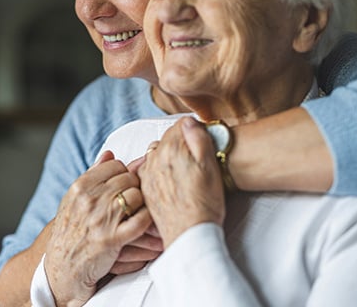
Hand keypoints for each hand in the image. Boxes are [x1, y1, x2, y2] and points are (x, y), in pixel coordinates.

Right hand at [44, 151, 153, 305]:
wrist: (61, 267)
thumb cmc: (71, 231)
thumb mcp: (75, 199)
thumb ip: (94, 174)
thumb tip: (110, 154)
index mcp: (80, 186)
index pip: (116, 165)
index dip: (124, 174)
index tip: (125, 185)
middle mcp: (89, 199)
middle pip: (129, 179)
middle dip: (135, 188)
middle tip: (136, 200)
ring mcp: (100, 219)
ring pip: (136, 196)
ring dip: (142, 204)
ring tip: (139, 212)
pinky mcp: (112, 239)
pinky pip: (140, 220)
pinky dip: (147, 220)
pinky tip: (145, 224)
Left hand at [139, 116, 225, 247]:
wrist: (190, 236)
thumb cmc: (205, 203)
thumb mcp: (211, 166)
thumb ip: (199, 138)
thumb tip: (189, 120)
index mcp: (171, 149)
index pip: (180, 126)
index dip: (194, 131)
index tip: (202, 140)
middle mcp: (154, 159)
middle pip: (167, 139)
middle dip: (181, 143)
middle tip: (196, 157)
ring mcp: (147, 174)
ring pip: (157, 154)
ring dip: (169, 156)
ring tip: (186, 171)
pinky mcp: (145, 189)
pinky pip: (150, 171)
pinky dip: (160, 171)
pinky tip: (173, 181)